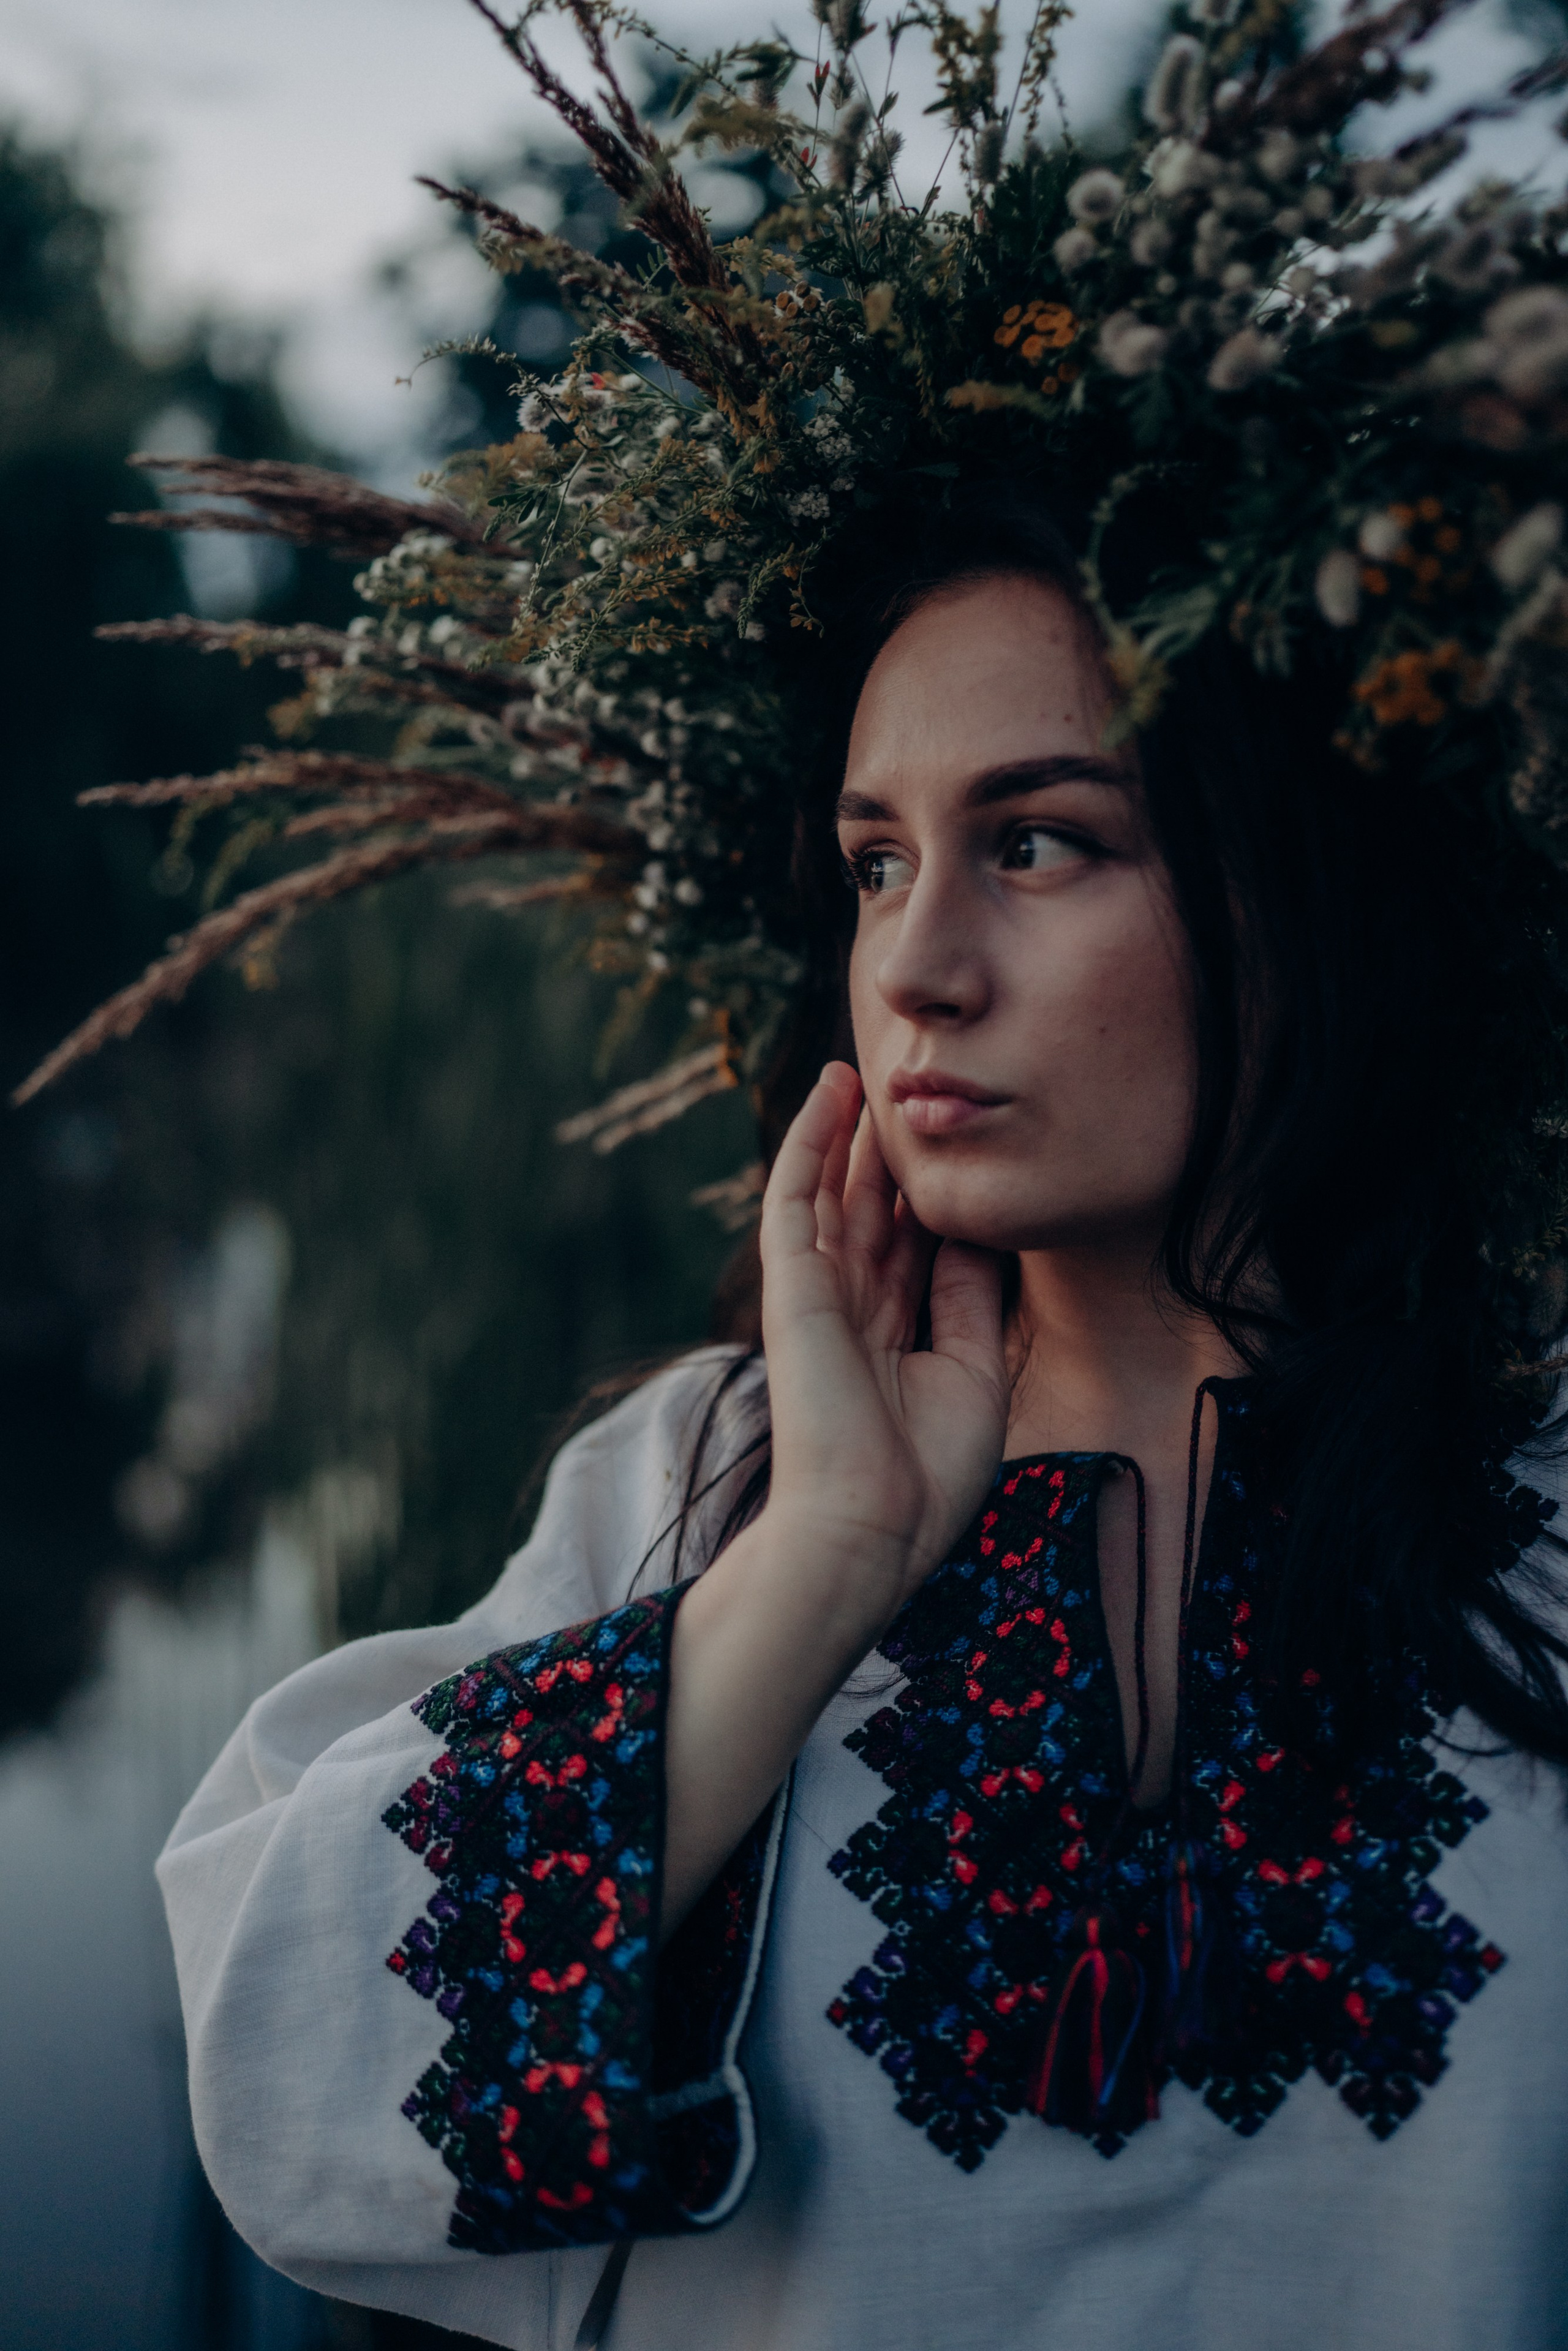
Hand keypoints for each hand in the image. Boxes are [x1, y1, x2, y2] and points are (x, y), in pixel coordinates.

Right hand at [758, 1061, 1008, 1611]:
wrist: (869, 1528)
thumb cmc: (925, 1477)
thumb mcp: (974, 1374)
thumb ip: (969, 1298)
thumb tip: (972, 1232)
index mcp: (895, 1336)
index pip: (911, 1247)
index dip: (926, 1194)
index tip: (951, 1144)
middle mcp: (853, 1309)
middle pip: (869, 1210)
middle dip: (884, 1153)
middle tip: (904, 1088)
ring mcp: (817, 1294)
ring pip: (828, 1191)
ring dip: (842, 1130)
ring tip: (857, 1071)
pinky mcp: (791, 1287)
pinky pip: (795, 1197)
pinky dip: (810, 1142)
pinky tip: (829, 1096)